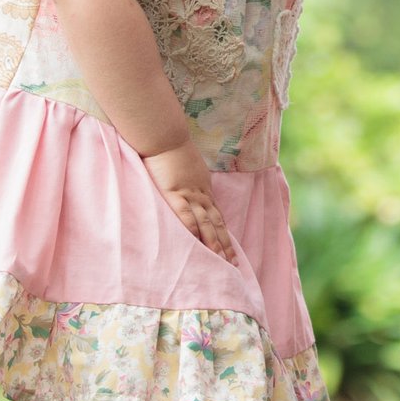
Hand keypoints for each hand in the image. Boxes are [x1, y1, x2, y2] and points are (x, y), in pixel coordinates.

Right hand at [143, 141, 238, 262]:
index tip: (231, 248)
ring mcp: (189, 194)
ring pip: (206, 223)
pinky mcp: (174, 194)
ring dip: (214, 243)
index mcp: (204, 188)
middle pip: (217, 223)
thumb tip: (186, 183)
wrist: (166, 136)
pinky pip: (185, 215)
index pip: (217, 215)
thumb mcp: (188, 165)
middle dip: (225, 244)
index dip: (224, 233)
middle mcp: (201, 194)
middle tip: (233, 263)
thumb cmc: (173, 149)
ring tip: (220, 261)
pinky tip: (197, 244)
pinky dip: (192, 230)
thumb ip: (189, 177)